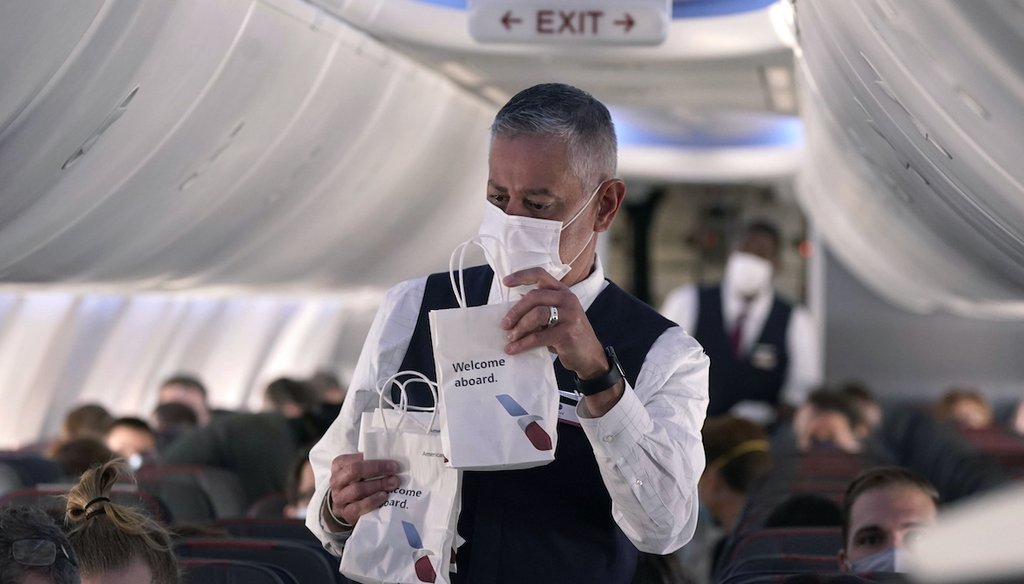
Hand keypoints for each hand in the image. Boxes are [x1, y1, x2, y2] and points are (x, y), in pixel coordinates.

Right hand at [326, 453, 399, 526]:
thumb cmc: (357, 483)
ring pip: (357, 489)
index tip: (393, 464)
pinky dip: (373, 500)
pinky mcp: (346, 512)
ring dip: (378, 485)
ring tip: (393, 483)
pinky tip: (384, 496)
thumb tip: (391, 463)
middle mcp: (336, 481)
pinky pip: (358, 506)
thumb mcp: (359, 471)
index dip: (375, 461)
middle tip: (394, 471)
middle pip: (354, 471)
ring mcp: (339, 497)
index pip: (355, 460)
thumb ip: (370, 464)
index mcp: (339, 465)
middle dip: (377, 469)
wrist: (347, 506)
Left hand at [501, 268, 622, 415]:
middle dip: (516, 311)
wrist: (590, 356)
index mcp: (563, 292)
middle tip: (504, 324)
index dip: (521, 276)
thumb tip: (511, 307)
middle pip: (534, 296)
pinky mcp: (567, 333)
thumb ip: (540, 308)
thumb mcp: (557, 316)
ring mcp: (570, 315)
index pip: (541, 274)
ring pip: (537, 315)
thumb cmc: (568, 335)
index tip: (505, 283)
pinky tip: (513, 349)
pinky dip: (523, 344)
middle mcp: (568, 299)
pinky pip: (539, 337)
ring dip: (519, 327)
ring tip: (510, 337)